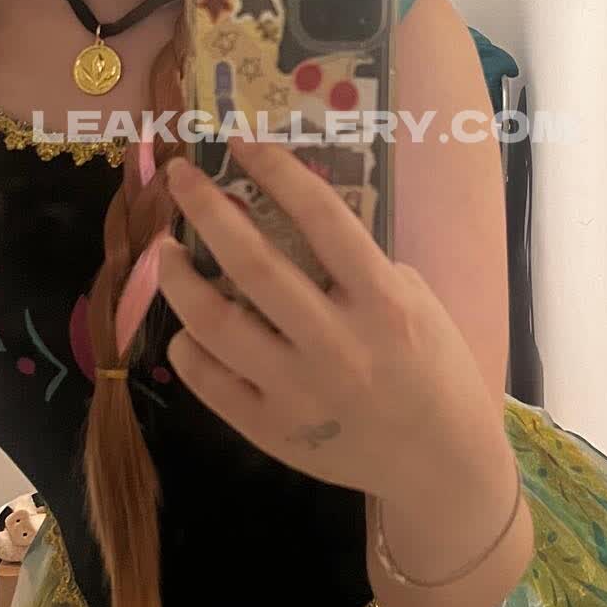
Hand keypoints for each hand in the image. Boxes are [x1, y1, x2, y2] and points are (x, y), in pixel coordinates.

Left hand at [156, 140, 512, 520]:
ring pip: (215, 323)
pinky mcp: (272, 430)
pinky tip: (189, 325)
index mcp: (382, 303)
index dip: (275, 171)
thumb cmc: (433, 369)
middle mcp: (336, 344)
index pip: (321, 218)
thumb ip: (360, 265)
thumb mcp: (415, 302)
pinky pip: (210, 380)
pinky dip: (189, 345)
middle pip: (253, 263)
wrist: (439, 464)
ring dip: (179, 277)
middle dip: (206, 209)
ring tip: (167, 251)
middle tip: (179, 177)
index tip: (241, 142)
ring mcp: (298, 391)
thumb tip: (290, 220)